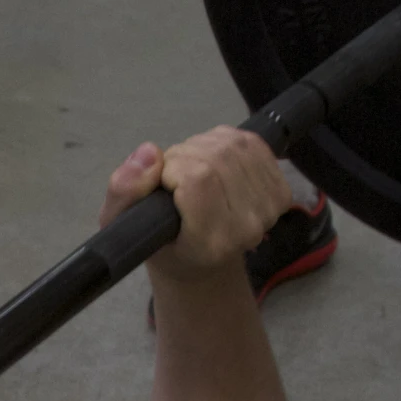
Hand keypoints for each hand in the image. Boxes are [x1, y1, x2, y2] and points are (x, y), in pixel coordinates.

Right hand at [99, 129, 291, 281]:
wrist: (202, 260)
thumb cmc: (159, 242)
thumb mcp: (120, 224)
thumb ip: (123, 191)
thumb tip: (150, 152)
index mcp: (208, 244)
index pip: (197, 178)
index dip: (172, 167)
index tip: (163, 183)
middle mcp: (246, 230)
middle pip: (216, 157)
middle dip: (185, 154)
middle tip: (174, 175)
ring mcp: (268, 211)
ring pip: (232, 145)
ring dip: (204, 145)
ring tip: (191, 168)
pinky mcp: (280, 193)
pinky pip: (251, 143)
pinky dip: (226, 141)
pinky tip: (215, 161)